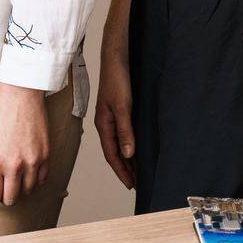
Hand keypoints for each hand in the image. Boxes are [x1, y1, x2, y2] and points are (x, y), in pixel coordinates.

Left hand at [0, 84, 48, 208]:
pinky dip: (35, 179)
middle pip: (11, 198)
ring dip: (21, 188)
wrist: (21, 97)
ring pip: (28, 191)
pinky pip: (42, 180)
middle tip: (3, 190)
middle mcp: (13, 165)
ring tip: (16, 179)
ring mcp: (31, 162)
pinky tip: (29, 172)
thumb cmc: (0, 115)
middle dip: (5, 197)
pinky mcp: (45, 156)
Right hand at [93, 33, 135, 189]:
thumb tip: (128, 154)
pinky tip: (137, 148)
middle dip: (125, 169)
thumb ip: (125, 131)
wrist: (116, 58)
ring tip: (139, 172)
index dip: (121, 171)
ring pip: (119, 144)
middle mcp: (106, 123)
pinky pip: (123, 134)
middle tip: (137, 184)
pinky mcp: (118, 110)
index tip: (131, 185)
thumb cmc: (117, 80)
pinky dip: (130, 145)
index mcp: (103, 124)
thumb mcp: (123, 107)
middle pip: (114, 152)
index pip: (112, 155)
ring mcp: (111, 117)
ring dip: (128, 159)